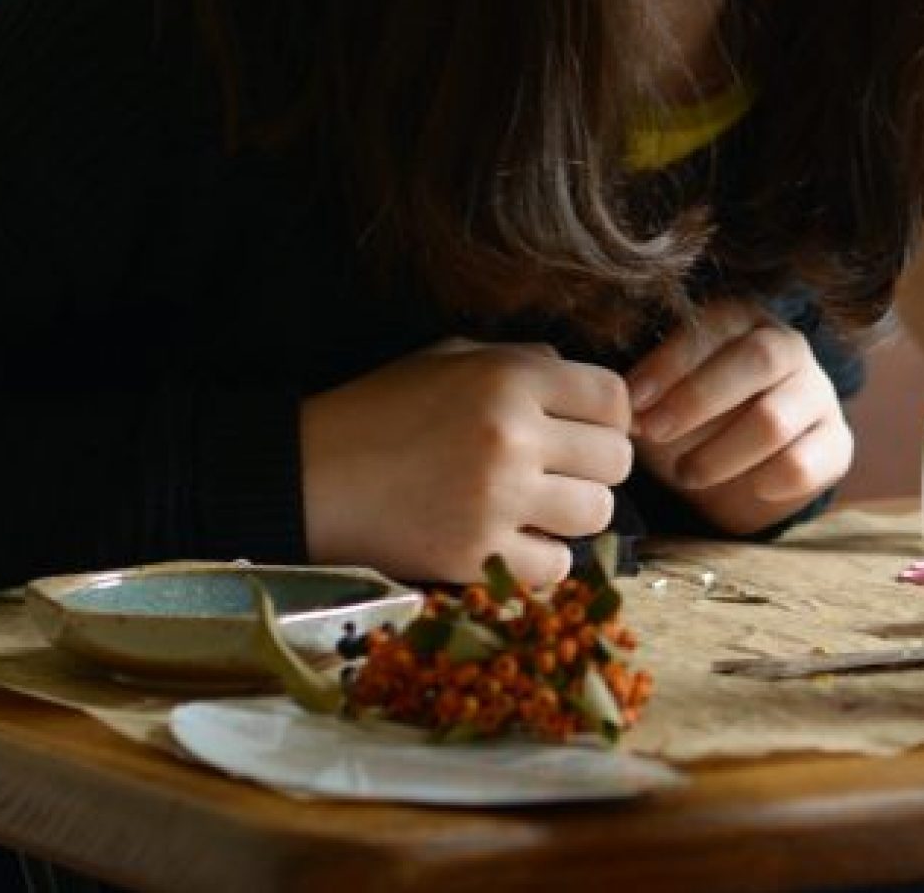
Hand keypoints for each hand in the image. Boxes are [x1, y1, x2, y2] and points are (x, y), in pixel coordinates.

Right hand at [300, 341, 632, 586]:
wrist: (307, 475)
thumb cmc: (379, 409)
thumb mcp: (449, 357)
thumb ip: (521, 360)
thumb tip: (577, 376)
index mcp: (509, 379)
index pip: (613, 400)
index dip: (609, 417)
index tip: (586, 430)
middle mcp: (513, 437)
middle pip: (616, 460)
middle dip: (596, 466)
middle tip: (561, 471)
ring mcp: (496, 501)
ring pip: (596, 514)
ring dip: (574, 513)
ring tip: (538, 506)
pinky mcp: (474, 556)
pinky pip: (555, 566)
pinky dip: (542, 558)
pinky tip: (513, 541)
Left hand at [626, 300, 853, 534]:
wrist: (739, 471)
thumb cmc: (692, 420)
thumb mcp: (663, 398)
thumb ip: (645, 394)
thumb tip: (626, 409)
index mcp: (745, 320)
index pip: (716, 326)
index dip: (671, 364)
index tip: (633, 403)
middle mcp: (789, 347)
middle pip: (758, 359)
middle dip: (698, 399)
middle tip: (653, 433)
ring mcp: (818, 393)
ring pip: (775, 419)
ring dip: (719, 453)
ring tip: (685, 475)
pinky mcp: (837, 442)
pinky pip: (805, 463)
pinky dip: (768, 481)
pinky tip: (747, 487)